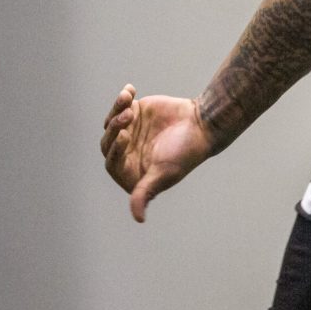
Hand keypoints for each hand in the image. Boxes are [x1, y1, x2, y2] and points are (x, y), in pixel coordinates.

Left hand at [100, 84, 213, 222]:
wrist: (202, 123)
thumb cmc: (186, 152)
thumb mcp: (163, 174)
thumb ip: (144, 192)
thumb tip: (138, 219)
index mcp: (133, 171)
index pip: (111, 163)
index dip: (114, 150)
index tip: (125, 136)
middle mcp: (129, 153)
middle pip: (108, 142)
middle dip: (115, 128)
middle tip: (129, 118)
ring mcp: (130, 132)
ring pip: (111, 122)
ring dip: (117, 111)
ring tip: (129, 100)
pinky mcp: (136, 113)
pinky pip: (121, 106)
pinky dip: (122, 98)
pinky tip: (129, 90)